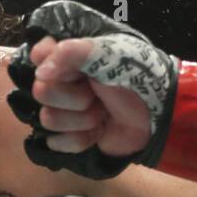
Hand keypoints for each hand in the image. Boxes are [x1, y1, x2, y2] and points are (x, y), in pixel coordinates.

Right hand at [6, 0, 196, 189]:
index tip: (76, 70)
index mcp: (69, 57)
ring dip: (82, 119)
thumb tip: (40, 73)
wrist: (159, 114)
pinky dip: (82, 139)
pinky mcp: (74, 137)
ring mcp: (67, 111)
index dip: (53, 67)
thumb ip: (69, 53)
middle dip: (74, 97)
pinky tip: (98, 131)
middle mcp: (63, 83)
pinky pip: (59, 143)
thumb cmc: (135, 77)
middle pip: (41, 93)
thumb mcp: (107, 53)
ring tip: (103, 113)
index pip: (38, 57)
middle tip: (97, 94)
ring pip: (49, 119)